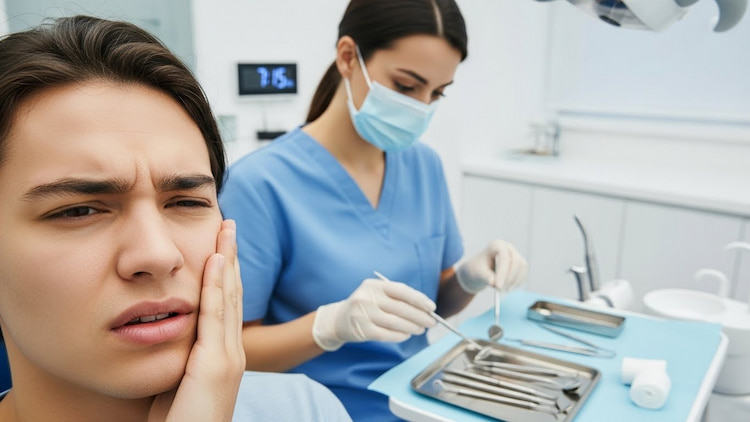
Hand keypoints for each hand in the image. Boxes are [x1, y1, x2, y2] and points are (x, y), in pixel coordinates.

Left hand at [149, 219, 244, 421]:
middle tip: (229, 226)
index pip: (224, 304)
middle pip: (231, 293)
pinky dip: (216, 286)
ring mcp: (228, 358)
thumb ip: (179, 357)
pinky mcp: (217, 365)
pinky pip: (215, 316)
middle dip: (231, 257)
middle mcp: (231, 352)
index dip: (224, 273)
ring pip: (227, 297)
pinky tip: (215, 262)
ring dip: (227, 261)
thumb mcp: (177, 382)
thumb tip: (165, 333)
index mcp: (223, 355)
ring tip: (226, 232)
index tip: (220, 245)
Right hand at [312, 278, 436, 350]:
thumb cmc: (365, 306)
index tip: (431, 307)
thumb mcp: (376, 294)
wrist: (339, 319)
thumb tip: (424, 308)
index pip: (401, 291)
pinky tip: (407, 335)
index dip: (419, 299)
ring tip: (421, 329)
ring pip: (396, 322)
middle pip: (401, 308)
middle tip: (431, 322)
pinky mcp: (362, 330)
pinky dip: (400, 335)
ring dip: (412, 327)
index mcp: (374, 285)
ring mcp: (363, 314)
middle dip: (420, 316)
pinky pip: (387, 334)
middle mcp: (367, 298)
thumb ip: (397, 297)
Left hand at [455, 239, 527, 293]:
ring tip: (501, 290)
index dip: (502, 272)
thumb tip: (495, 284)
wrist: (480, 271)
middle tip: (500, 290)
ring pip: (522, 267)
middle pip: (516, 261)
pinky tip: (508, 288)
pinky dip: (517, 282)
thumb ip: (486, 277)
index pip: (504, 257)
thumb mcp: (478, 273)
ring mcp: (516, 255)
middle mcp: (508, 248)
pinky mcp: (520, 264)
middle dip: (509, 278)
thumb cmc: (478, 269)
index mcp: (496, 245)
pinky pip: (523, 273)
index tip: (498, 286)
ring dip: (514, 281)